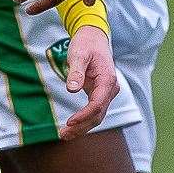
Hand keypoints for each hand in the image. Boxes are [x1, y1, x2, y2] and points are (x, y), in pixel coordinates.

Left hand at [58, 24, 118, 139]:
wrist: (93, 37)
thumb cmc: (86, 44)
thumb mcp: (78, 54)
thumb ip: (76, 72)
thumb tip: (72, 89)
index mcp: (107, 80)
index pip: (97, 104)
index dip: (84, 115)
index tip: (69, 122)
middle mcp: (110, 89)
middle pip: (98, 114)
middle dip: (81, 126)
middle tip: (63, 135)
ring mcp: (106, 92)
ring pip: (97, 116)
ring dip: (82, 127)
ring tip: (64, 135)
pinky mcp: (100, 94)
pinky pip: (94, 111)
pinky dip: (83, 121)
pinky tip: (71, 128)